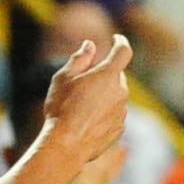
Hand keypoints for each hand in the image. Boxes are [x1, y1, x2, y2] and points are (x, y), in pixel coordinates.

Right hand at [39, 35, 136, 168]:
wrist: (66, 145)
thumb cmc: (61, 108)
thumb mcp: (64, 78)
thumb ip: (80, 59)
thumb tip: (90, 45)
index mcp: (108, 75)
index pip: (122, 51)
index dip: (120, 42)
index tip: (116, 39)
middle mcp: (120, 91)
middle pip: (116, 75)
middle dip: (104, 74)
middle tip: (83, 81)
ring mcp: (122, 111)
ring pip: (115, 96)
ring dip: (103, 95)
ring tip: (79, 106)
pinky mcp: (119, 128)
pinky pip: (114, 114)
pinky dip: (104, 112)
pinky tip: (85, 120)